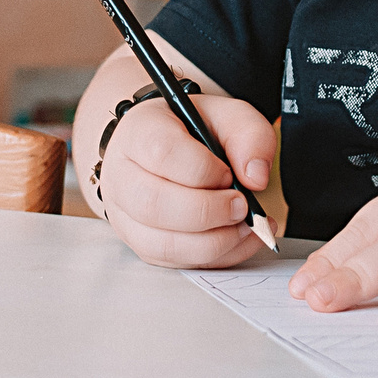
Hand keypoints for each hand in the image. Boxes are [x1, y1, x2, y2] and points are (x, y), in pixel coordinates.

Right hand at [94, 92, 276, 268]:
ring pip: (161, 243)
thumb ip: (249, 135)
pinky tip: (238, 239)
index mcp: (138, 132)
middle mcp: (122, 176)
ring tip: (245, 226)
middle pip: (154, 205)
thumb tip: (256, 178)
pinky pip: (174, 263)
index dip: (204, 170)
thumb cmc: (191, 129)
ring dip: (213, 242)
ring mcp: (125, 215)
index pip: (163, 153)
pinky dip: (214, 257)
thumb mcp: (226, 114)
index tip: (229, 174)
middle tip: (242, 206)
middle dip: (208, 212)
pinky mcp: (140, 243)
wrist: (160, 146)